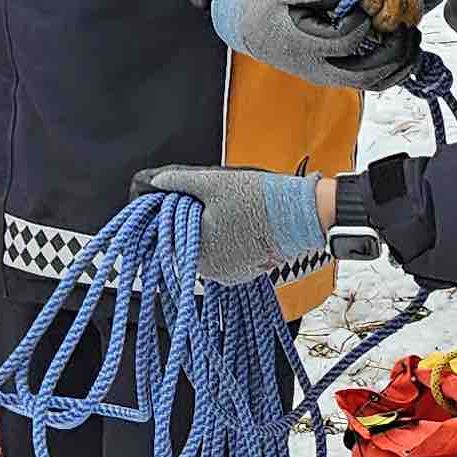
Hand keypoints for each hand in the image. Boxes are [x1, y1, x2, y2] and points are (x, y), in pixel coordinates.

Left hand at [133, 164, 334, 287]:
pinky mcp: (246, 274)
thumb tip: (156, 181)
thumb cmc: (257, 199)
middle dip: (194, 222)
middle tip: (210, 202)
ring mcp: (230, 275)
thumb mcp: (213, 183)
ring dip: (211, 233)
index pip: (171, 234)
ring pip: (208, 250)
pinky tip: (239, 225)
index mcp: (197, 250)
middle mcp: (211, 270)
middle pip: (190, 242)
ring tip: (229, 211)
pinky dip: (228, 243)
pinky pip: (226, 257)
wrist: (301, 215)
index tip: (180, 200)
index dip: (173, 214)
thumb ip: (179, 182)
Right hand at [212, 0, 423, 87]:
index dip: (363, 20)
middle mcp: (317, 69)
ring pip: (372, 83)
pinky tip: (404, 51)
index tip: (364, 3)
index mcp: (305, 46)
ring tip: (412, 38)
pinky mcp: (333, 76)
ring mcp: (326, 76)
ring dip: (399, 64)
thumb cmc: (266, 4)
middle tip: (407, 28)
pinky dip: (392, 71)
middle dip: (394, 51)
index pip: (347, 40)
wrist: (247, 28)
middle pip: (367, 72)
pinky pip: (369, 82)